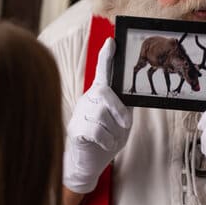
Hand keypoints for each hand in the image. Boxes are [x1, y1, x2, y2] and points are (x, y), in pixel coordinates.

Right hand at [63, 38, 131, 193]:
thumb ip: (124, 108)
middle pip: (104, 93)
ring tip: (112, 139)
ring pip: (102, 114)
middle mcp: (87, 100)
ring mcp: (79, 114)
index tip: (112, 41)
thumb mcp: (120, 122)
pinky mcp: (74, 129)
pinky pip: (95, 130)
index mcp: (100, 95)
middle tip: (125, 124)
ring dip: (114, 131)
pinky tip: (105, 145)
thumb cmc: (106, 140)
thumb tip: (131, 100)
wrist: (88, 164)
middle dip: (119, 110)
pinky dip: (106, 140)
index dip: (107, 56)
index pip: (103, 72)